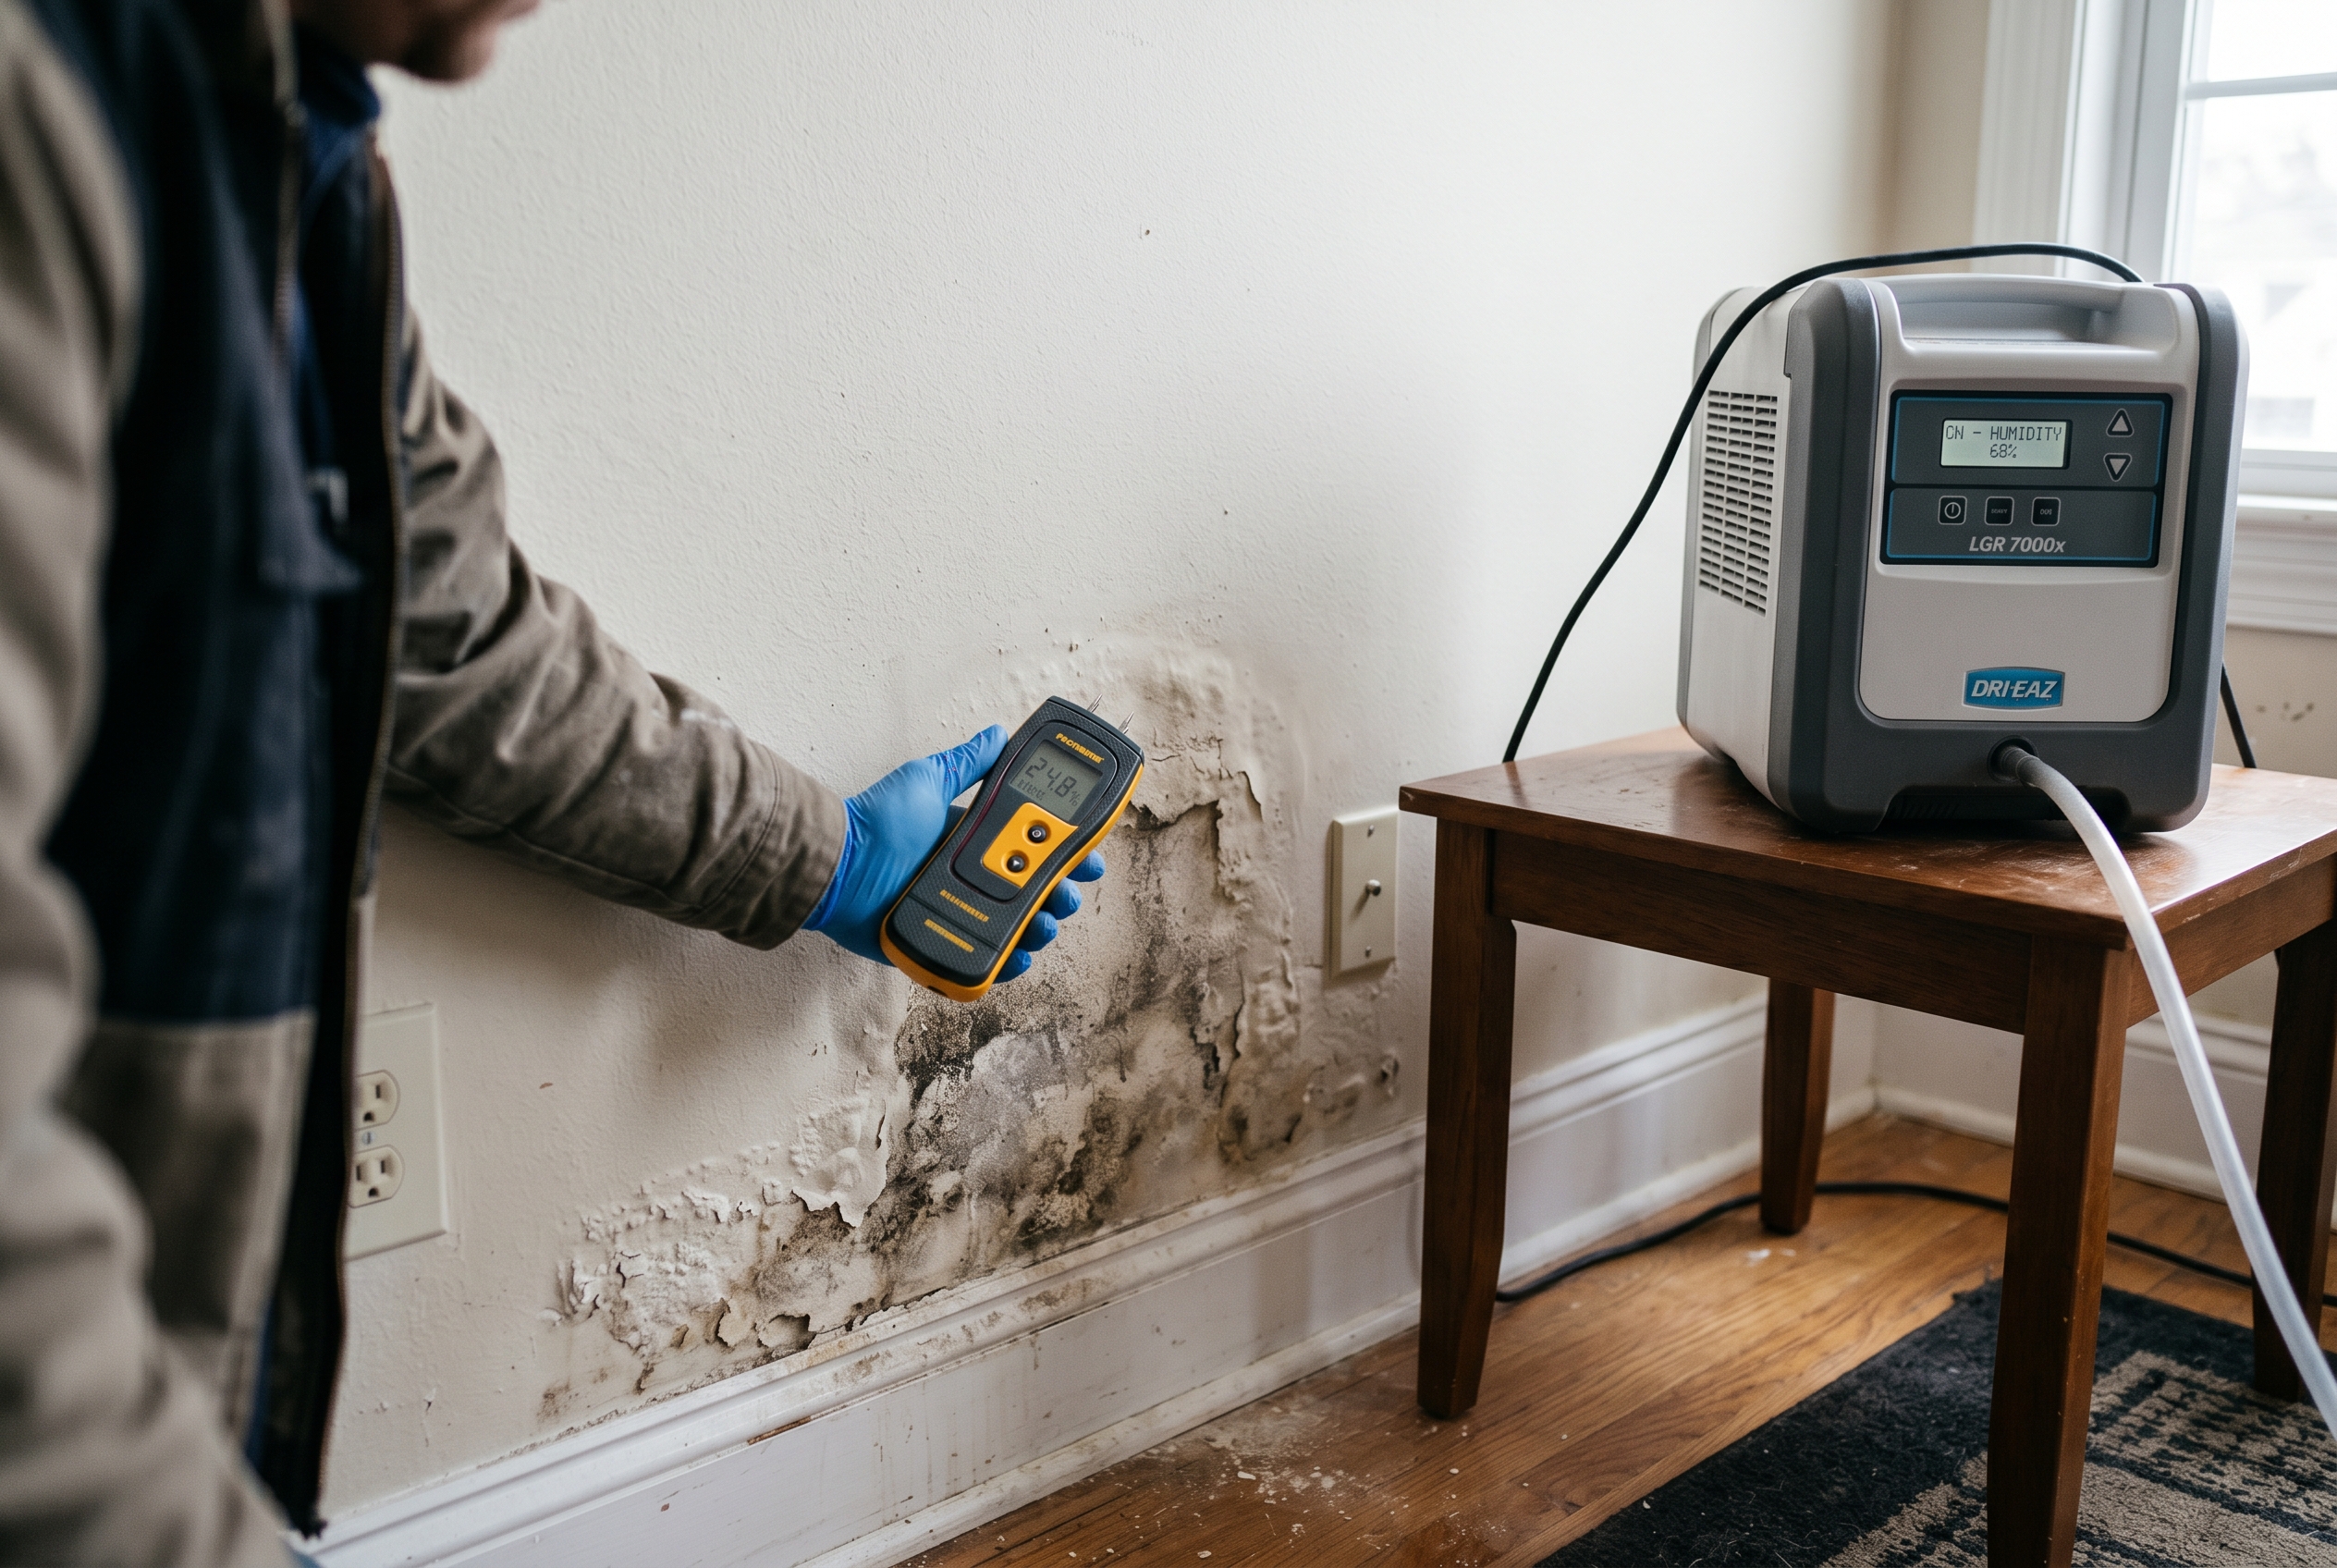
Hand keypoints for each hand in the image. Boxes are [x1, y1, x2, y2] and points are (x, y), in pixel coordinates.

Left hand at [805, 726, 1107, 981]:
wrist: (838, 866)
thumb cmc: (875, 823)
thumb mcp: (926, 781)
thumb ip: (966, 763)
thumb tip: (997, 734)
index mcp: (972, 840)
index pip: (1032, 846)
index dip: (1065, 852)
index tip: (1088, 854)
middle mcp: (970, 877)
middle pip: (1033, 889)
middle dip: (1061, 892)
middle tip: (1068, 891)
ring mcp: (959, 912)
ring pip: (1017, 926)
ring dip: (1041, 926)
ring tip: (1045, 922)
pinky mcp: (944, 944)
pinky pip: (985, 960)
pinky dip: (1007, 963)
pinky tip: (1020, 955)